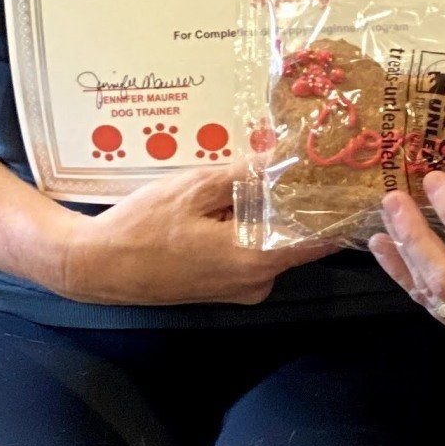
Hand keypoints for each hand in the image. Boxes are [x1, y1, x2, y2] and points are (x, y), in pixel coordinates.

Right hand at [58, 165, 340, 306]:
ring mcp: (240, 289)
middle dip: (297, 202)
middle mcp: (256, 281)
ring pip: (272, 242)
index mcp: (256, 260)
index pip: (320, 238)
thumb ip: (245, 175)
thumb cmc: (142, 228)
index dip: (336, 208)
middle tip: (300, 162)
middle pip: (296, 236)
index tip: (349, 182)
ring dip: (269, 213)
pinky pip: (251, 252)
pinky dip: (249, 227)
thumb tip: (286, 156)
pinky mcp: (224, 287)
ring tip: (259, 174)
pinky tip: (231, 201)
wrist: (95, 266)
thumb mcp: (194, 188)